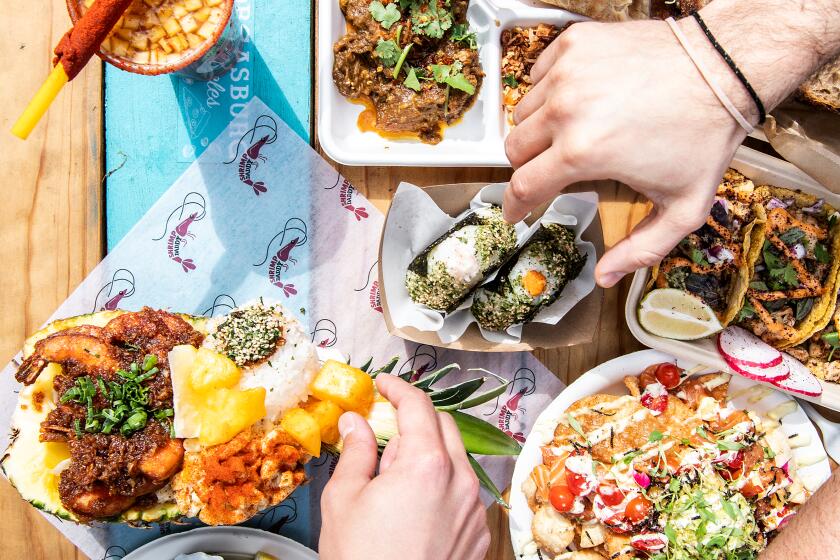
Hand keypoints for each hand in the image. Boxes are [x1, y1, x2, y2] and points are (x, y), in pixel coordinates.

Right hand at [318, 375, 489, 559]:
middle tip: (384, 430)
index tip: (383, 385)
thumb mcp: (344, 499)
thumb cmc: (361, 559)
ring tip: (396, 479)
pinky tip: (416, 507)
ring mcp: (474, 509)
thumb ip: (354, 451)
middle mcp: (460, 480)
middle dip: (416, 419)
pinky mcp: (479, 534)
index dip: (398, 388)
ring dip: (430, 454)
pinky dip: (443, 485)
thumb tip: (355, 421)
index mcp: (426, 463)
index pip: (419, 405)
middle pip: (444, 427)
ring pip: (457, 460)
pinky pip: (464, 492)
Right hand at [503, 18, 746, 287]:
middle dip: (528, 167)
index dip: (514, 207)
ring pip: (522, 111)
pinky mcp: (574, 43)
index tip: (514, 214)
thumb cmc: (705, 137)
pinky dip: (548, 91)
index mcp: (582, 152)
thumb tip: (604, 278)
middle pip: (514, 148)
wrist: (725, 67)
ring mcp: (566, 71)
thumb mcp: (682, 209)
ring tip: (568, 134)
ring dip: (537, 129)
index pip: (522, 186)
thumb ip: (641, 250)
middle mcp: (564, 109)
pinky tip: (577, 101)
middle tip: (551, 172)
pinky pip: (539, 74)